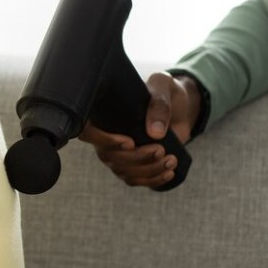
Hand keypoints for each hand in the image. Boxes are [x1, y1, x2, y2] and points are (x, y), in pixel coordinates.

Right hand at [78, 72, 201, 187]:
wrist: (180, 107)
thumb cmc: (165, 91)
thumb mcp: (163, 87)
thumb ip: (159, 105)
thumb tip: (154, 132)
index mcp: (105, 113)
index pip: (88, 131)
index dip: (104, 141)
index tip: (130, 142)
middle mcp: (106, 135)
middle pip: (108, 156)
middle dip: (137, 158)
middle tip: (160, 149)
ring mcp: (118, 152)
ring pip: (123, 171)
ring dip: (148, 170)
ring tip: (171, 160)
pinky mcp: (133, 164)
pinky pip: (135, 180)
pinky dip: (153, 180)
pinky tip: (168, 173)